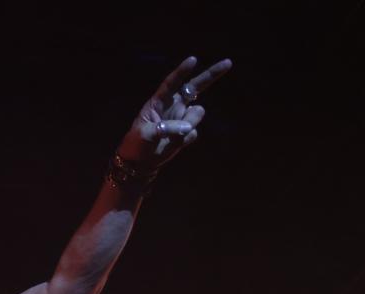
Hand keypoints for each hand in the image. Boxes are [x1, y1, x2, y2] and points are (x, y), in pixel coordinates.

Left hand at [117, 56, 231, 165]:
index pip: (171, 83)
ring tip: (170, 137)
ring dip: (189, 123)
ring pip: (197, 113)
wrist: (140, 162)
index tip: (193, 60)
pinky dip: (184, 140)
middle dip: (211, 75)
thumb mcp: (145, 134)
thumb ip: (165, 128)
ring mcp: (182, 118)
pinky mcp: (187, 132)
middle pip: (195, 87)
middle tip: (228, 62)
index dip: (182, 72)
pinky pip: (193, 133)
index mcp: (159, 101)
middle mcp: (174, 105)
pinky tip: (172, 144)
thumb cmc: (136, 143)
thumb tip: (188, 127)